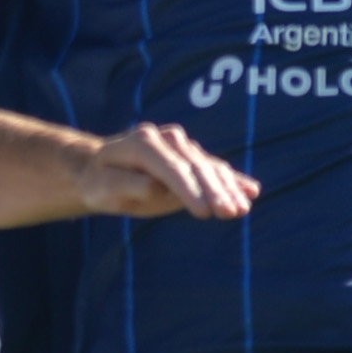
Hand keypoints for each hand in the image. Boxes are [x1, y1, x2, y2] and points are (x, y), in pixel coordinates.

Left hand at [73, 125, 261, 219]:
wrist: (103, 168)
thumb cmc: (100, 182)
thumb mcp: (102, 187)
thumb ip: (127, 185)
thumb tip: (154, 187)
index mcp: (142, 143)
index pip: (171, 168)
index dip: (188, 189)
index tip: (204, 212)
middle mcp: (166, 138)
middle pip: (195, 165)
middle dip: (213, 191)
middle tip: (228, 214)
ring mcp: (181, 145)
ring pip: (209, 166)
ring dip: (227, 188)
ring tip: (242, 210)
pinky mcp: (191, 157)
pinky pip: (214, 167)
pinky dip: (232, 180)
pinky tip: (251, 191)